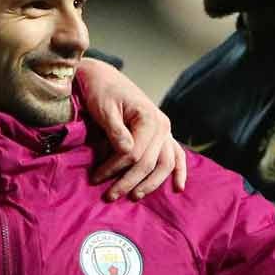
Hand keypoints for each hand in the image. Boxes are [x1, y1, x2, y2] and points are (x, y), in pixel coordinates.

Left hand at [78, 58, 186, 200]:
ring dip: (150, 183)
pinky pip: (176, 155)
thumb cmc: (101, 91)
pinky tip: (178, 188)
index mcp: (149, 117)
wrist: (104, 77)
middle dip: (129, 182)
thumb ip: (116, 131)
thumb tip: (127, 153)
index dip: (115, 168)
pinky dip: (178, 171)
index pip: (134, 153)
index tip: (95, 177)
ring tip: (133, 197)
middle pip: (149, 163)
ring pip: (164, 164)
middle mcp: (162, 125)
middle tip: (109, 196)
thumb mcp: (104, 109)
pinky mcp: (162, 134)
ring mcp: (165, 130)